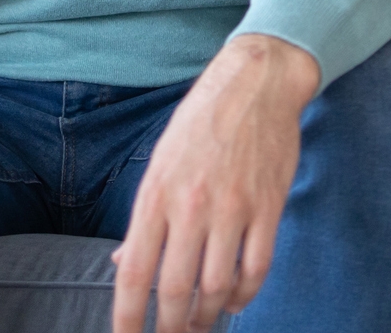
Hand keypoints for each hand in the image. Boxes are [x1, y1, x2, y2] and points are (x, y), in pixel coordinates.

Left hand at [111, 35, 320, 332]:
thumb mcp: (160, 161)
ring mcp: (233, 207)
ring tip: (201, 324)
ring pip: (216, 287)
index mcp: (156, 194)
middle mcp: (191, 205)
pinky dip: (243, 294)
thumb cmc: (202, 122)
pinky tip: (234, 300)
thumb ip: (145, 216)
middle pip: (176, 290)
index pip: (134, 272)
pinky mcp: (268, 207)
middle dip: (171, 328)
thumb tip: (123, 261)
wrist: (256, 82)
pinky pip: (256, 269)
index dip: (128, 317)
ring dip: (207, 316)